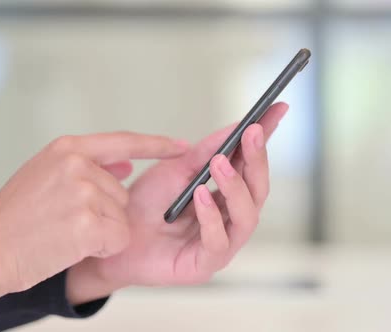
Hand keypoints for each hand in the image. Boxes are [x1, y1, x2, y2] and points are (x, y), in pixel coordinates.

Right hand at [0, 132, 186, 296]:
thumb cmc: (13, 218)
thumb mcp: (44, 175)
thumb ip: (85, 166)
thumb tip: (126, 164)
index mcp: (67, 148)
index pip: (124, 142)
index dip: (156, 145)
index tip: (181, 146)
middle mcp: (78, 164)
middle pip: (121, 192)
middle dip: (104, 212)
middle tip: (64, 220)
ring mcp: (84, 192)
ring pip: (121, 217)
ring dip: (100, 231)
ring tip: (63, 232)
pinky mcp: (89, 223)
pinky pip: (119, 238)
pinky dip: (102, 247)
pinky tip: (71, 245)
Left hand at [66, 103, 287, 302]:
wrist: (114, 236)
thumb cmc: (145, 206)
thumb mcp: (175, 169)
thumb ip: (206, 152)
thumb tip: (236, 127)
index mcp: (225, 194)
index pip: (252, 165)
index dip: (266, 139)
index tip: (277, 108)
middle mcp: (229, 218)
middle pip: (257, 190)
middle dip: (256, 159)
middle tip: (252, 132)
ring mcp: (221, 243)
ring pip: (246, 217)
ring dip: (235, 187)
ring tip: (219, 164)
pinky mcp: (204, 265)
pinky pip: (218, 242)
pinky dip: (211, 217)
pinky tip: (201, 196)